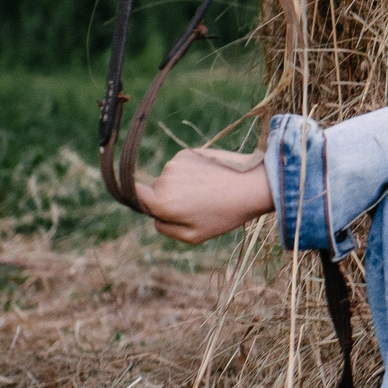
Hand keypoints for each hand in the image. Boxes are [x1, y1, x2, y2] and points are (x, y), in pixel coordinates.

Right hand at [139, 147, 274, 243]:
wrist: (254, 184)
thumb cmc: (225, 214)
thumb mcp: (193, 235)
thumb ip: (166, 228)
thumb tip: (154, 216)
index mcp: (162, 202)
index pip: (134, 197)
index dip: (139, 203)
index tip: (149, 206)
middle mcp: (164, 178)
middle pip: (155, 192)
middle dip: (168, 200)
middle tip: (196, 207)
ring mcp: (176, 162)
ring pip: (170, 179)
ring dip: (182, 186)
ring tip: (209, 193)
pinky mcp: (188, 152)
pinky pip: (182, 167)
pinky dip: (191, 173)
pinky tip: (211, 179)